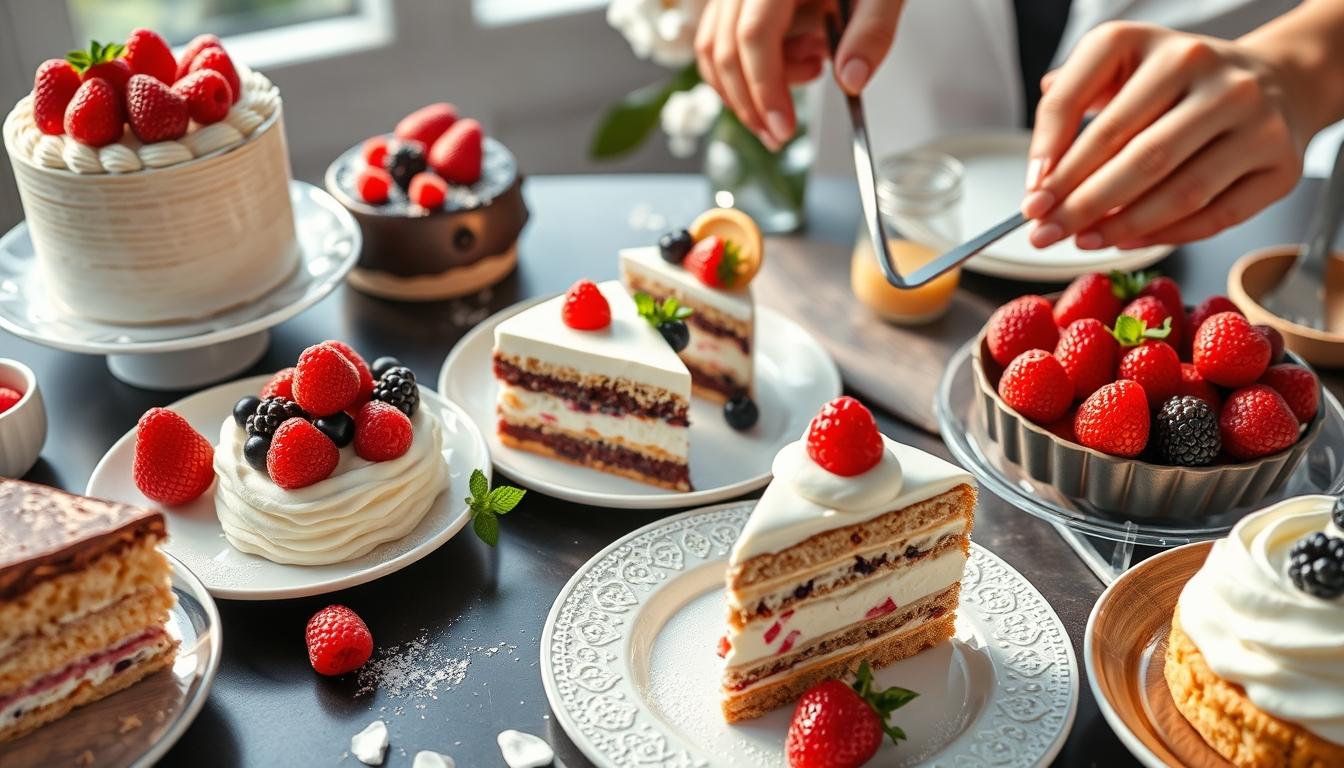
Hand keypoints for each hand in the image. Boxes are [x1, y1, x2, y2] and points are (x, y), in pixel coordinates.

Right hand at [694, 0, 903, 149]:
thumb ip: (871, 32)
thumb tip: (851, 80)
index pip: (754, 36)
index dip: (765, 88)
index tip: (784, 127)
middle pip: (726, 50)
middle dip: (752, 102)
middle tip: (781, 134)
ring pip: (714, 49)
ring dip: (745, 88)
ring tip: (806, 75)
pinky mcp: (731, 3)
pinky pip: (717, 41)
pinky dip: (742, 71)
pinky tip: (784, 72)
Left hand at [1021, 22, 1307, 249]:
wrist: (1278, 80)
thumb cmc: (1182, 82)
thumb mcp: (1124, 66)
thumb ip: (1074, 97)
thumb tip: (1039, 163)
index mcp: (1157, 45)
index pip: (1084, 98)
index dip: (1050, 152)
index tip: (1030, 195)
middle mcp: (1212, 74)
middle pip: (1136, 153)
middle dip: (1080, 203)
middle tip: (1044, 232)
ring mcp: (1254, 119)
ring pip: (1179, 189)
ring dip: (1121, 225)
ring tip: (1082, 241)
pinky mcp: (1281, 165)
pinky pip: (1216, 215)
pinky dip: (1166, 235)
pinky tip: (1126, 242)